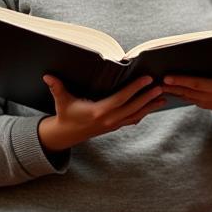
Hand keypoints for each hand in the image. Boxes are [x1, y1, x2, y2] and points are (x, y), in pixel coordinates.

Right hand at [38, 75, 165, 151]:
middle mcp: (109, 119)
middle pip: (133, 107)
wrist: (67, 135)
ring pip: (136, 114)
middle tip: (161, 86)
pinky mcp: (116, 126)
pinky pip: (133, 119)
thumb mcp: (62, 101)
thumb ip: (57, 88)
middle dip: (148, 97)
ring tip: (164, 97)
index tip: (147, 79)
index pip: (121, 98)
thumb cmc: (66, 115)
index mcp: (98, 111)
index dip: (135, 88)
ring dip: (150, 106)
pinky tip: (154, 106)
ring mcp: (113, 124)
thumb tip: (47, 76)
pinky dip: (144, 112)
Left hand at [161, 60, 211, 127]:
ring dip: (167, 89)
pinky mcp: (193, 101)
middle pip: (184, 90)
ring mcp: (198, 100)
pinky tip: (159, 86)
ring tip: (153, 81)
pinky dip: (170, 92)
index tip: (168, 77)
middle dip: (170, 85)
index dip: (182, 81)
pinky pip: (180, 97)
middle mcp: (205, 96)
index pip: (196, 84)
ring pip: (180, 94)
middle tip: (155, 78)